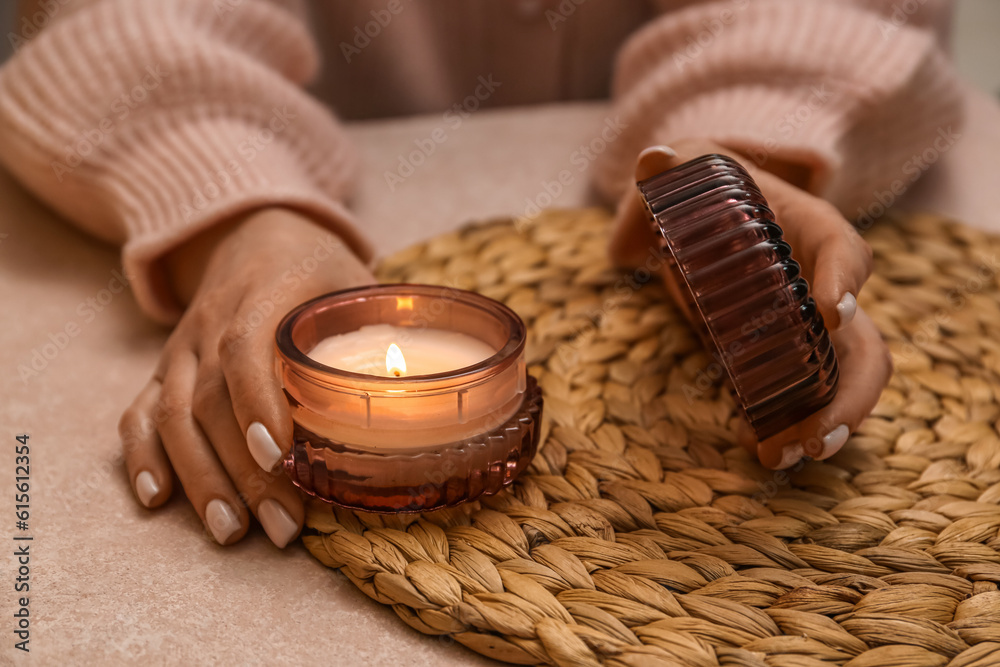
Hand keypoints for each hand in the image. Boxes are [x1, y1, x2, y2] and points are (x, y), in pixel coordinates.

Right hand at [118, 208, 376, 545]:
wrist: (253, 231)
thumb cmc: (316, 266)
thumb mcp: (354, 280)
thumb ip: (382, 328)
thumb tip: (426, 393)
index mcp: (265, 290)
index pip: (245, 345)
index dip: (256, 400)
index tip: (277, 454)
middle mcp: (213, 319)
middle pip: (209, 398)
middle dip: (242, 470)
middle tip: (281, 526)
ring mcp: (183, 346)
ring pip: (170, 414)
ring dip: (200, 477)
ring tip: (232, 531)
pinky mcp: (165, 367)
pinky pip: (139, 411)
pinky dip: (143, 456)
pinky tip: (157, 499)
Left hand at [610, 139, 891, 469]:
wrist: (711, 212)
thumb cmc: (709, 186)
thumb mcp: (691, 166)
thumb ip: (672, 166)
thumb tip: (652, 162)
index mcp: (809, 229)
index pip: (844, 248)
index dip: (845, 279)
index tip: (832, 312)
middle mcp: (824, 283)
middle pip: (864, 340)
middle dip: (849, 392)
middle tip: (817, 435)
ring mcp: (811, 327)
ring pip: (843, 381)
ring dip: (826, 425)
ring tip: (785, 456)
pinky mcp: (788, 355)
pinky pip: (807, 396)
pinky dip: (792, 427)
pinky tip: (762, 450)